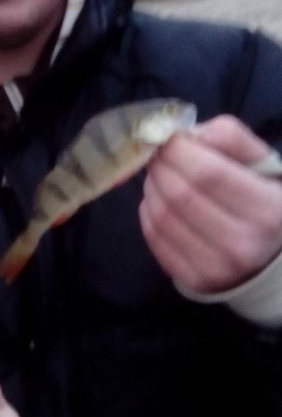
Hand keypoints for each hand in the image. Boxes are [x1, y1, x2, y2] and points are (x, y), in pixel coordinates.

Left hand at [139, 115, 281, 291]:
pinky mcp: (194, 281)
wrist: (269, 256)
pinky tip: (158, 201)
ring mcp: (217, 268)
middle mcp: (243, 244)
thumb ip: (227, 136)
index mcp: (268, 209)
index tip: (168, 138)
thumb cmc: (262, 197)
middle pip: (180, 194)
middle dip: (160, 166)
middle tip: (159, 155)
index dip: (178, 150)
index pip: (208, 173)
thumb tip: (184, 135)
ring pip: (162, 216)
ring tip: (160, 176)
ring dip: (151, 187)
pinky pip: (154, 239)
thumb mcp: (259, 161)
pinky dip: (147, 213)